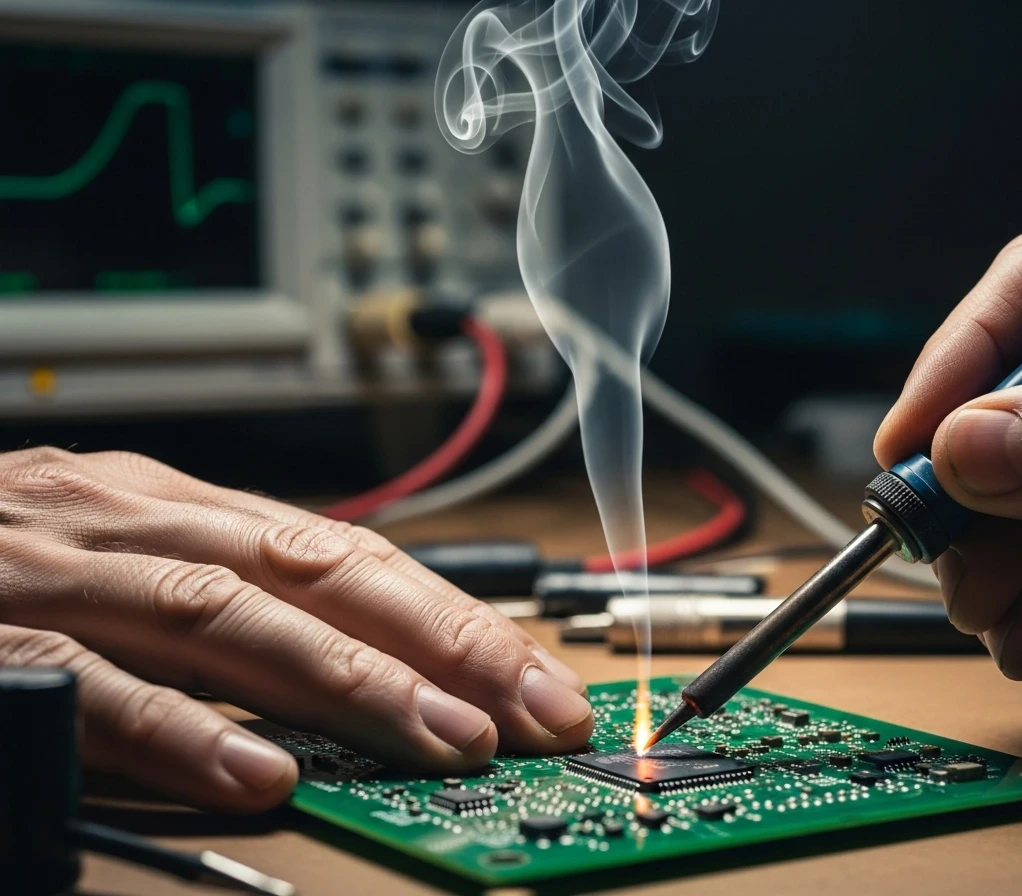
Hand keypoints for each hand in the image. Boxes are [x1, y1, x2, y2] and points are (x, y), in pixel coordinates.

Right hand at [0, 448, 592, 810]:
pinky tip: (254, 773)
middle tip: (535, 712)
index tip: (540, 681)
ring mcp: (56, 573)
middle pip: (321, 573)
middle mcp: (136, 523)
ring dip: (346, 682)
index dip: (456, 617)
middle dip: (443, 643)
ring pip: (227, 615)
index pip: (353, 554)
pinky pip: (83, 683)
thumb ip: (231, 611)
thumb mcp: (130, 564)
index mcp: (183, 509)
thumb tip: (362, 677)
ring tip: (442, 740)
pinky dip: (173, 729)